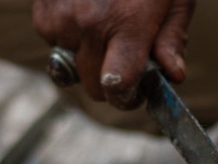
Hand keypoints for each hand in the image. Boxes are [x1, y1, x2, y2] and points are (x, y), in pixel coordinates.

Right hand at [32, 0, 194, 108]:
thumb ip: (172, 39)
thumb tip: (174, 76)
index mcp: (127, 25)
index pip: (117, 86)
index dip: (127, 98)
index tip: (134, 94)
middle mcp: (90, 25)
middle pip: (93, 86)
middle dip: (109, 83)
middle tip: (123, 64)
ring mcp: (62, 18)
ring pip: (70, 66)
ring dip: (86, 57)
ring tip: (104, 26)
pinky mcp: (43, 10)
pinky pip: (54, 42)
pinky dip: (67, 36)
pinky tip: (84, 11)